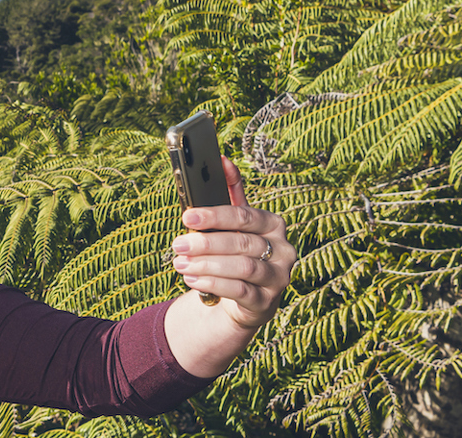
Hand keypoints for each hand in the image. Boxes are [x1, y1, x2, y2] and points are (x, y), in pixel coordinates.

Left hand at [171, 157, 290, 329]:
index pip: (245, 216)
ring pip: (243, 267)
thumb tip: (223, 160)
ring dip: (207, 265)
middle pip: (242, 242)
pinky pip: (240, 291)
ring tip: (180, 264)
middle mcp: (284, 250)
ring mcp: (279, 277)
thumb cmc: (237, 253)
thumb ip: (231, 194)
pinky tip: (192, 280)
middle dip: (206, 243)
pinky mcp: (268, 302)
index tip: (187, 217)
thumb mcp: (234, 225)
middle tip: (178, 245)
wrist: (245, 299)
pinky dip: (212, 284)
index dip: (214, 216)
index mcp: (274, 224)